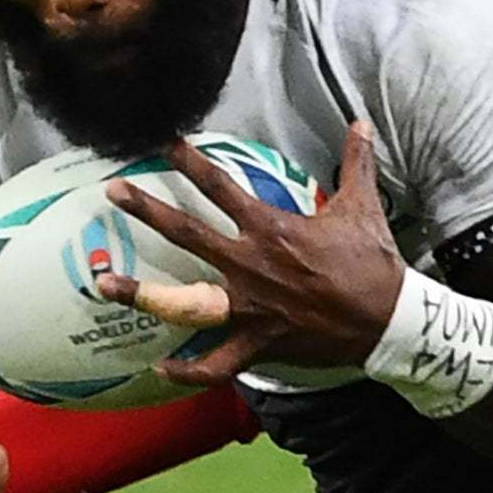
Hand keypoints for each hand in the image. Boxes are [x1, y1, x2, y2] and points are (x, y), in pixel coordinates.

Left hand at [99, 123, 405, 384]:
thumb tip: (361, 122)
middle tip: (113, 191)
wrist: (388, 320)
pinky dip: (188, 370)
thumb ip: (356, 162)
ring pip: (184, 303)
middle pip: (187, 233)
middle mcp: (251, 265)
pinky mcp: (258, 344)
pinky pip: (215, 364)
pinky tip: (161, 366)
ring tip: (104, 284)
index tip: (163, 142)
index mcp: (272, 229)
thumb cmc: (373, 264)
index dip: (189, 160)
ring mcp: (250, 308)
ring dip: (143, 294)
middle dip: (146, 210)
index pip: (221, 186)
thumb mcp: (363, 206)